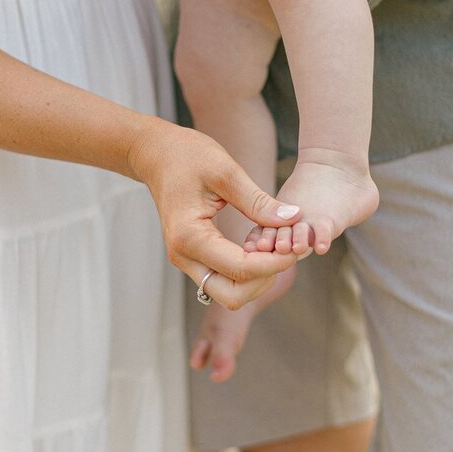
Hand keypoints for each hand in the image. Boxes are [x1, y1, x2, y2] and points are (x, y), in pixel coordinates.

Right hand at [129, 116, 301, 308]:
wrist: (157, 155)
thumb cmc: (187, 156)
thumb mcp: (227, 172)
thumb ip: (259, 202)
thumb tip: (292, 219)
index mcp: (189, 237)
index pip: (240, 270)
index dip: (273, 264)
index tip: (294, 248)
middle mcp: (184, 256)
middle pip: (233, 296)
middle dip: (264, 279)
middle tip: (282, 252)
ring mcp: (186, 260)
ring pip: (229, 293)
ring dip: (256, 279)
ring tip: (272, 248)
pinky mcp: (193, 258)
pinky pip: (224, 279)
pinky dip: (246, 272)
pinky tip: (258, 247)